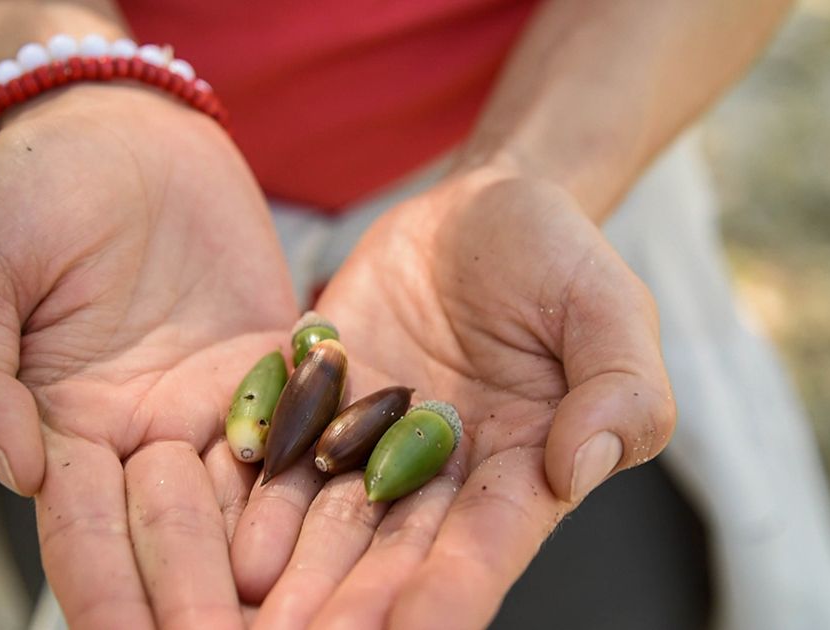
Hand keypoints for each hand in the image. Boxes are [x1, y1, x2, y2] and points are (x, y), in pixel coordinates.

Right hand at [0, 84, 298, 628]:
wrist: (127, 130)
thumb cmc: (34, 192)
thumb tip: (16, 471)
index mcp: (64, 428)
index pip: (83, 531)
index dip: (105, 592)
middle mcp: (145, 434)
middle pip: (176, 534)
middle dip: (203, 599)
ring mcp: (218, 405)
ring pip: (251, 501)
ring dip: (282, 565)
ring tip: (320, 618)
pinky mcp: (280, 368)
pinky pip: (309, 426)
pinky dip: (336, 477)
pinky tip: (371, 530)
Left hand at [231, 167, 675, 628]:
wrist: (475, 208)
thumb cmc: (557, 252)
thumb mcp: (607, 306)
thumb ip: (618, 387)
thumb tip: (580, 464)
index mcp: (521, 468)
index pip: (484, 547)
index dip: (446, 597)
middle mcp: (443, 474)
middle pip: (392, 555)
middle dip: (347, 607)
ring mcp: (376, 441)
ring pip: (328, 519)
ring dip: (288, 567)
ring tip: (242, 603)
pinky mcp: (323, 403)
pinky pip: (285, 452)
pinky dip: (251, 490)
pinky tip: (211, 527)